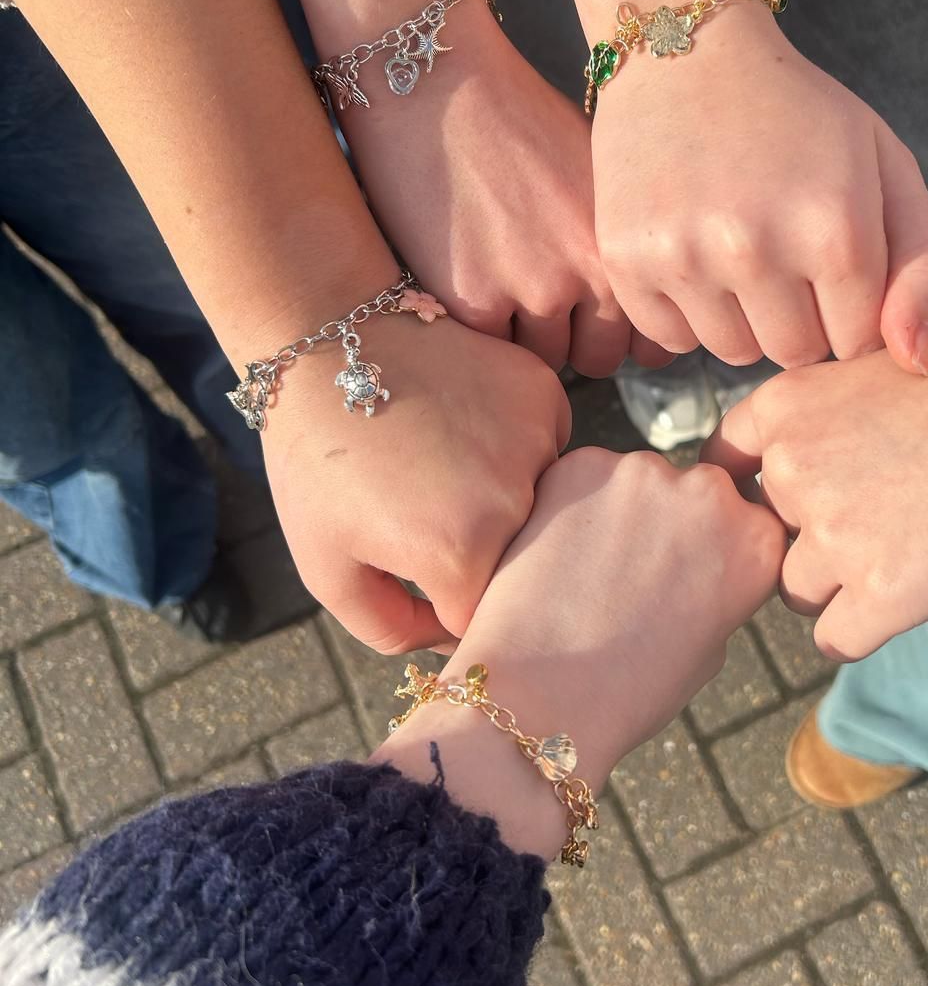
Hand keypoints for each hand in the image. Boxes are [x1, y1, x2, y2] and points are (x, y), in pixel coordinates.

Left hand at [261, 315, 570, 650]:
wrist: (328, 344)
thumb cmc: (318, 462)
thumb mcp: (325, 567)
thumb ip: (389, 631)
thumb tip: (451, 642)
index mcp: (459, 553)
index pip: (482, 619)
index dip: (445, 608)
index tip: (416, 577)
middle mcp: (515, 502)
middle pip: (520, 568)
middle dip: (476, 558)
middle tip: (425, 516)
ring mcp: (538, 441)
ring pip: (543, 511)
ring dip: (506, 506)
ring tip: (443, 470)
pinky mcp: (545, 395)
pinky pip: (551, 451)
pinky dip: (518, 454)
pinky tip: (467, 433)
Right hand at [343, 0, 661, 375]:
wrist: (439, 86)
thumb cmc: (519, 118)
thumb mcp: (599, 174)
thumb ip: (620, 240)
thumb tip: (641, 293)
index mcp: (630, 241)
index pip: (652, 337)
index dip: (625, 332)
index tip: (602, 317)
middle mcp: (593, 273)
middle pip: (599, 358)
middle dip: (578, 341)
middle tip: (546, 307)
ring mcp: (533, 290)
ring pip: (544, 362)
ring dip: (527, 339)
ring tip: (503, 288)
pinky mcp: (472, 301)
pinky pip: (493, 352)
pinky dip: (484, 332)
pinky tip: (470, 285)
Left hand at [374, 447, 784, 856]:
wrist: (542, 697)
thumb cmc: (628, 689)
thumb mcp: (710, 645)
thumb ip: (718, 582)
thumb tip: (696, 551)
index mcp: (757, 541)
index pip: (747, 520)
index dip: (712, 548)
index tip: (684, 576)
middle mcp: (711, 493)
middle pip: (694, 491)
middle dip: (668, 521)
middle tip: (629, 575)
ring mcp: (644, 472)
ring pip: (636, 481)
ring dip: (619, 511)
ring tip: (586, 572)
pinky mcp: (582, 463)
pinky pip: (584, 476)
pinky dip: (571, 505)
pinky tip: (555, 555)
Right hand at [591, 16, 927, 372]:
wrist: (687, 50)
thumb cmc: (800, 114)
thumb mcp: (886, 167)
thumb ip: (922, 268)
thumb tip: (914, 365)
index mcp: (835, 229)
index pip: (857, 343)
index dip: (848, 309)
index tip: (830, 263)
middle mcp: (756, 249)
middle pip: (793, 353)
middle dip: (798, 318)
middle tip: (781, 253)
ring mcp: (684, 257)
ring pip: (732, 351)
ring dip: (742, 318)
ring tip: (736, 251)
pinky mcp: (628, 260)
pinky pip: (671, 339)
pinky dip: (686, 312)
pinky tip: (692, 253)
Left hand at [704, 313, 927, 660]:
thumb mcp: (869, 369)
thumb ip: (812, 418)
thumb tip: (772, 468)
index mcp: (783, 406)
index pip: (726, 465)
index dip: (755, 488)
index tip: (782, 501)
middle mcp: (792, 470)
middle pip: (764, 531)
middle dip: (806, 531)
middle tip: (877, 515)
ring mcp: (835, 535)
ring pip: (796, 588)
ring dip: (836, 582)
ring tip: (903, 546)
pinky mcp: (882, 594)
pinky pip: (834, 637)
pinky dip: (863, 626)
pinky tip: (905, 593)